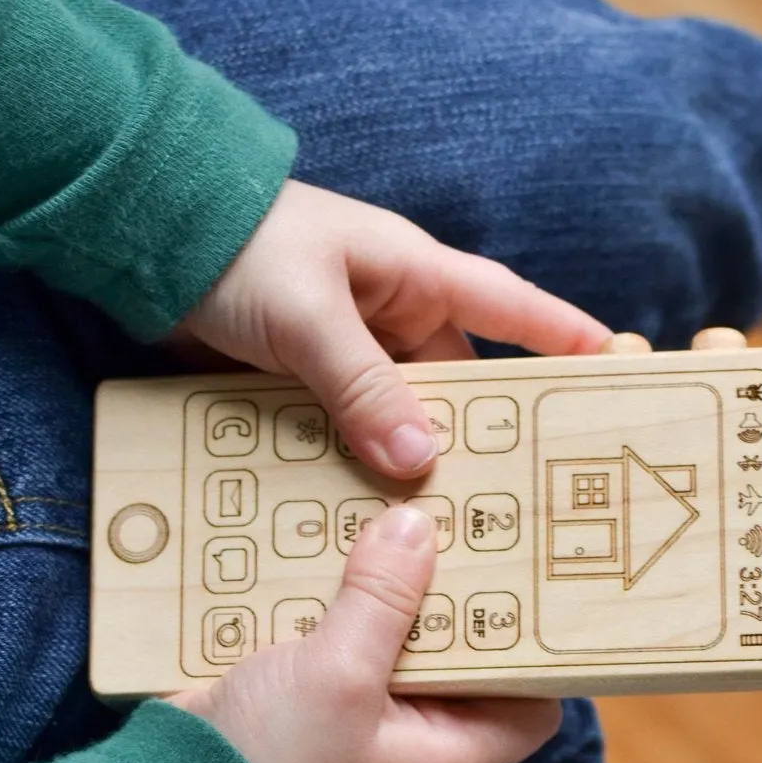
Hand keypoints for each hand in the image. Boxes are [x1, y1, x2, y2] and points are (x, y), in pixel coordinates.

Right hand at [164, 506, 559, 762]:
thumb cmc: (271, 762)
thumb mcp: (339, 674)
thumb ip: (383, 600)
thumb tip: (420, 527)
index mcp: (443, 755)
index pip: (529, 708)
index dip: (539, 654)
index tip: (535, 585)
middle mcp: (410, 739)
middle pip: (462, 658)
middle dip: (460, 596)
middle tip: (469, 524)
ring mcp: (356, 716)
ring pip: (396, 638)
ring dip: (393, 586)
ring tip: (406, 514)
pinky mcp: (306, 694)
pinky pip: (339, 635)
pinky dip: (339, 595)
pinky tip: (336, 539)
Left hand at [179, 179, 609, 477]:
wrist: (143, 234)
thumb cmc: (236, 246)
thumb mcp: (307, 314)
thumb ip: (360, 386)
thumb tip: (418, 461)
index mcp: (412, 276)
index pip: (510, 308)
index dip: (564, 340)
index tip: (618, 370)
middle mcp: (389, 317)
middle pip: (456, 387)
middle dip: (478, 437)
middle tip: (516, 500)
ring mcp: (345, 353)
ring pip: (397, 419)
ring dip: (405, 463)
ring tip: (437, 528)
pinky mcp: (301, 382)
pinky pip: (343, 431)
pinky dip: (351, 466)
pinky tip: (360, 515)